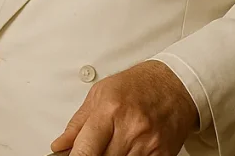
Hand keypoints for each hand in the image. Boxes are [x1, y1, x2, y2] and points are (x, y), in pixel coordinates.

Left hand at [50, 60, 197, 155]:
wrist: (174, 85)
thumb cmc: (137, 85)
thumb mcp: (100, 93)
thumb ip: (78, 123)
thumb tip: (60, 145)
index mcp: (110, 110)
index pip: (85, 149)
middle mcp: (130, 128)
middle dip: (94, 155)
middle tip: (93, 147)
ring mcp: (148, 144)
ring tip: (111, 145)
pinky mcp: (162, 154)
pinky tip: (126, 150)